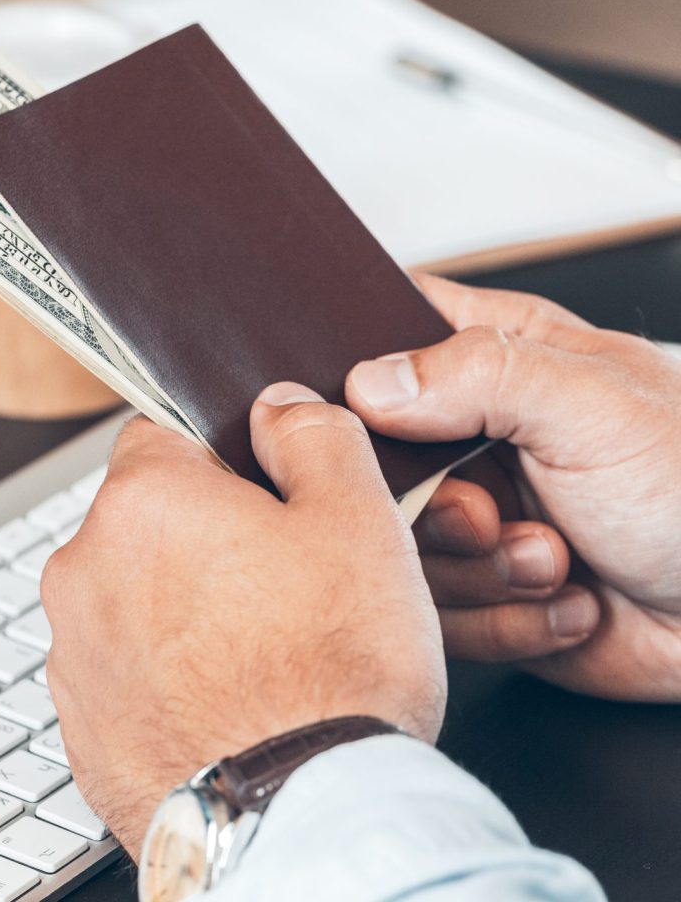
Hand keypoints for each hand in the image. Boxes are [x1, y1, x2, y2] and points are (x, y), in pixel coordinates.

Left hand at [41, 384, 445, 856]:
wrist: (302, 820)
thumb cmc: (332, 671)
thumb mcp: (356, 517)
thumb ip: (311, 434)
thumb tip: (274, 407)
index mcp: (142, 501)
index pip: (164, 433)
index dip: (224, 459)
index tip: (262, 497)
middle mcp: (84, 570)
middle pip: (146, 519)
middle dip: (203, 535)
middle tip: (277, 582)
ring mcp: (74, 655)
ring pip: (132, 596)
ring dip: (181, 607)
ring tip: (257, 652)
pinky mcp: (82, 727)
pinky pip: (123, 671)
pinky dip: (164, 675)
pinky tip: (226, 701)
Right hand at [346, 274, 680, 699]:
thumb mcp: (592, 406)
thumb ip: (477, 374)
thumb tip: (370, 380)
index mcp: (498, 360)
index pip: (389, 330)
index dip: (354, 364)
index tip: (360, 409)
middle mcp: (472, 438)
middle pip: (371, 457)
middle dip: (430, 503)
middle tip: (487, 511)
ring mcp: (472, 517)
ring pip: (398, 544)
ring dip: (481, 568)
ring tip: (553, 556)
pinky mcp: (479, 592)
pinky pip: (437, 613)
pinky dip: (504, 618)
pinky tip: (566, 598)